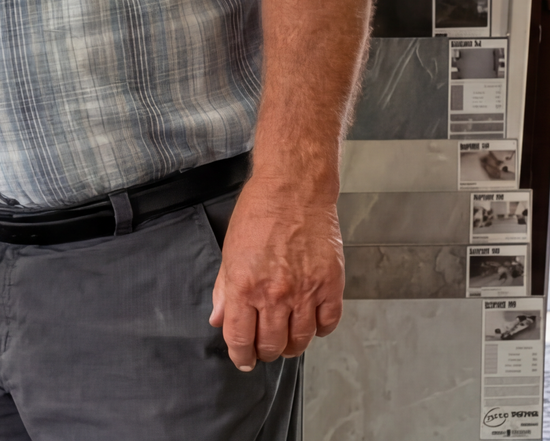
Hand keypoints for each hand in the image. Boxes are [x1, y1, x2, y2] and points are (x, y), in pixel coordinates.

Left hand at [206, 179, 343, 370]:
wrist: (293, 190)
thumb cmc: (258, 214)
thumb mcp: (229, 251)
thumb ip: (223, 290)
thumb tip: (218, 319)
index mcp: (244, 286)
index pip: (240, 338)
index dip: (241, 356)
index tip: (243, 360)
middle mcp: (275, 294)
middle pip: (271, 345)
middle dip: (265, 352)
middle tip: (264, 349)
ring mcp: (306, 292)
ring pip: (300, 340)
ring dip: (291, 346)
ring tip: (286, 341)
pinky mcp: (331, 285)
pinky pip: (327, 323)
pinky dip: (319, 329)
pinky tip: (310, 323)